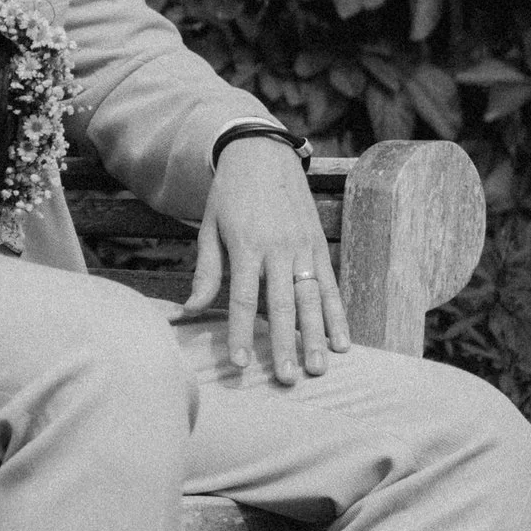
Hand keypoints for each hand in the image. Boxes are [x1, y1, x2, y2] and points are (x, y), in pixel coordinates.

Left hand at [185, 132, 350, 383]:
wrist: (262, 151)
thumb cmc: (230, 194)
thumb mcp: (210, 227)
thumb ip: (206, 272)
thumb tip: (187, 312)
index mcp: (246, 245)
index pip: (242, 299)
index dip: (240, 333)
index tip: (239, 365)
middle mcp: (278, 248)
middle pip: (282, 305)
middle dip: (284, 344)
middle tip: (287, 379)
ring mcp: (303, 247)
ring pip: (312, 298)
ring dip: (317, 337)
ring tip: (319, 368)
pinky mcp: (320, 245)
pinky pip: (330, 285)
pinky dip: (338, 314)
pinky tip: (344, 341)